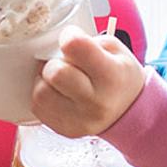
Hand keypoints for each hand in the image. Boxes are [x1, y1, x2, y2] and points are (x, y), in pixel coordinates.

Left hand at [31, 30, 146, 138]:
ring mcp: (80, 120)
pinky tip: (58, 93)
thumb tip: (55, 45)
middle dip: (55, 62)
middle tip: (64, 63)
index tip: (72, 39)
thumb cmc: (118, 75)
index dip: (69, 36)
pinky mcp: (66, 130)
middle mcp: (96, 101)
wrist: (128, 111)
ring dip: (45, 81)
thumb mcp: (114, 50)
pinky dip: (45, 96)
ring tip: (59, 80)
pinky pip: (39, 108)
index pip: (75, 46)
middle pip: (55, 72)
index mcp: (111, 75)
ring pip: (40, 93)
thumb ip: (86, 42)